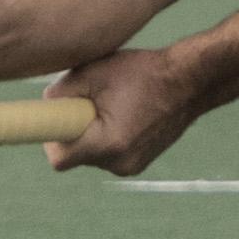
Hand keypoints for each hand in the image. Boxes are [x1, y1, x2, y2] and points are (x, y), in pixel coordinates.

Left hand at [46, 45, 202, 177]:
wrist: (192, 81)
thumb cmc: (145, 73)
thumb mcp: (96, 72)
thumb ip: (62, 91)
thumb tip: (47, 103)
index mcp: (108, 143)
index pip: (60, 159)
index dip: (52, 139)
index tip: (60, 119)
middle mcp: (120, 162)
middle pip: (77, 156)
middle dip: (76, 131)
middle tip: (91, 104)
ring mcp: (133, 165)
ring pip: (94, 155)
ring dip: (94, 134)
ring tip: (114, 106)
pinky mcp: (141, 162)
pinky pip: (111, 154)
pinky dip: (110, 137)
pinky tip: (127, 114)